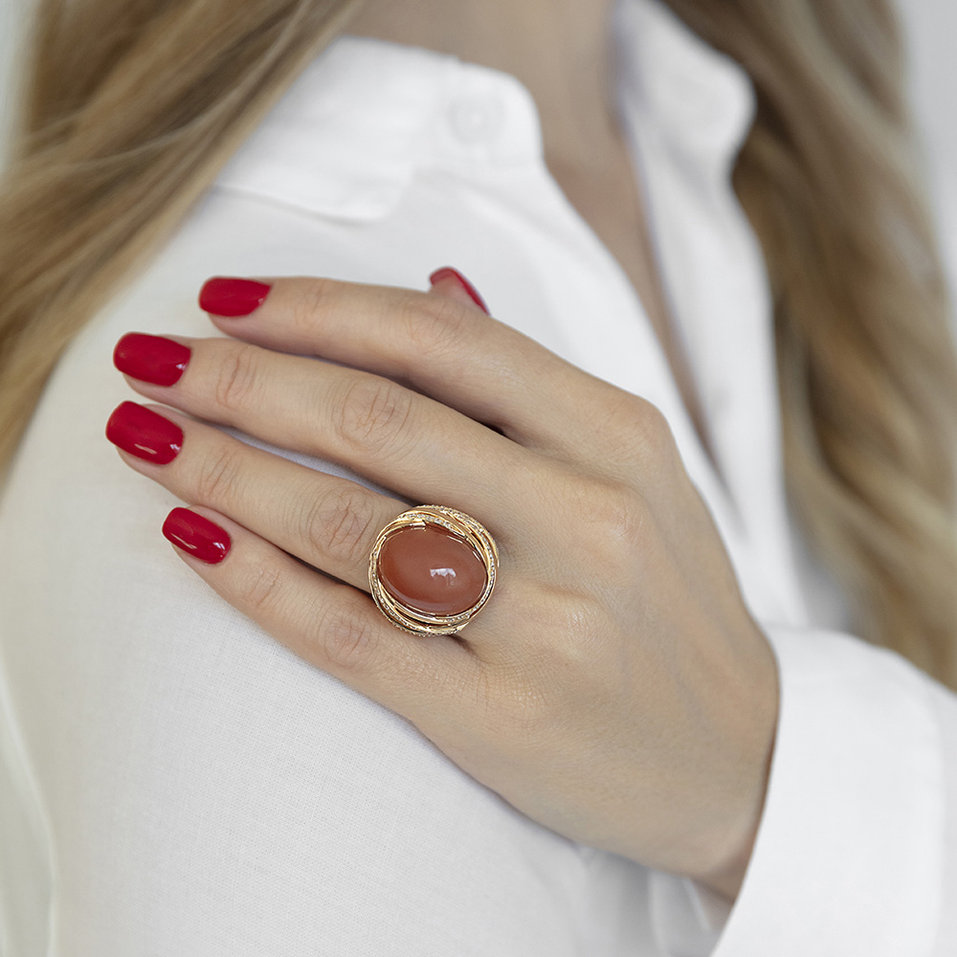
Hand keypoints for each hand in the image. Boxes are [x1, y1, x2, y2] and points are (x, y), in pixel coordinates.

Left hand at [107, 271, 778, 899]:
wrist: (739, 753)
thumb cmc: (668, 597)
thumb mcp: (631, 469)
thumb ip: (528, 382)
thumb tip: (435, 283)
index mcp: (618, 436)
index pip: (440, 340)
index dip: (316, 308)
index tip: (225, 297)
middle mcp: (585, 517)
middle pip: (375, 420)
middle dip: (241, 379)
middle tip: (151, 360)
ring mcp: (544, 621)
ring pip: (345, 524)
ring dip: (223, 470)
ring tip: (145, 439)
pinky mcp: (498, 715)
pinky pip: (347, 634)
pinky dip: (254, 579)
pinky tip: (191, 538)